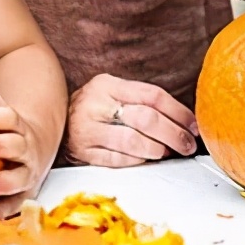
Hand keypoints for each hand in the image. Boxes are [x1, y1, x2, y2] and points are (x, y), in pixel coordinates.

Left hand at [0, 74, 53, 222]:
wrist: (34, 143)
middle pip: (15, 145)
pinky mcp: (22, 193)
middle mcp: (25, 147)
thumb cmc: (1, 124)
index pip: (6, 116)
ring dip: (2, 183)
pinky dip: (0, 212)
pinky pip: (14, 204)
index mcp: (16, 123)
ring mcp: (26, 172)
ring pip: (19, 177)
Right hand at [64, 73, 197, 167]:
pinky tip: (148, 159)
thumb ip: (141, 101)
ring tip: (168, 152)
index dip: (179, 112)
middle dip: (174, 134)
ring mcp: (87, 129)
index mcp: (107, 85)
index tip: (193, 125)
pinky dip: (138, 160)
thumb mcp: (112, 94)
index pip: (152, 95)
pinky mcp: (83, 152)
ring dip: (157, 149)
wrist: (51, 123)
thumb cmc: (94, 110)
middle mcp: (95, 104)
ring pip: (133, 141)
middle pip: (146, 118)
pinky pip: (118, 159)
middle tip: (187, 144)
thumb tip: (184, 121)